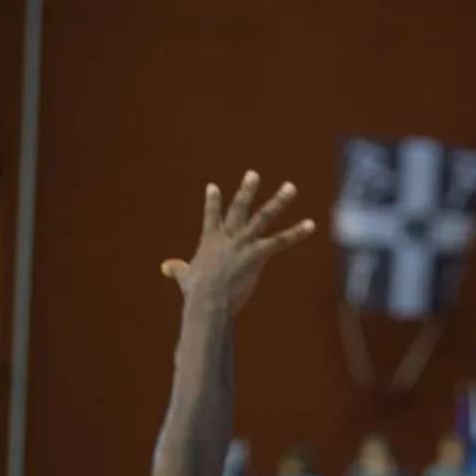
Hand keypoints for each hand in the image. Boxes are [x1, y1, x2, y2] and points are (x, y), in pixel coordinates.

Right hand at [161, 170, 314, 310]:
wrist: (208, 301)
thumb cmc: (197, 294)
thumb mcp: (185, 278)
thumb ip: (178, 269)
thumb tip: (165, 266)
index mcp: (209, 241)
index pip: (211, 217)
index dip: (213, 202)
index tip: (213, 187)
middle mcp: (227, 237)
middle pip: (238, 208)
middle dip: (247, 190)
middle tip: (253, 174)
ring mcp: (243, 243)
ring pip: (263, 217)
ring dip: (278, 201)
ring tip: (290, 187)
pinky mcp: (257, 254)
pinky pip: (280, 241)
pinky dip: (296, 233)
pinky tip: (310, 224)